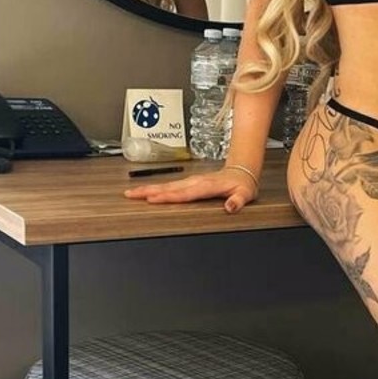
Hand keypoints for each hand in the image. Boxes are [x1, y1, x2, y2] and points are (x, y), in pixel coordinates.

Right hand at [124, 165, 258, 213]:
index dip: (169, 196)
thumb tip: (231, 207)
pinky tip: (146, 192)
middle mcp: (196, 182)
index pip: (185, 193)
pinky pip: (170, 185)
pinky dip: (156, 188)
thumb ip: (238, 201)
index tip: (153, 199)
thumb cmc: (243, 185)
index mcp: (207, 186)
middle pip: (169, 187)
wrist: (242, 171)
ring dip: (148, 189)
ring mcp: (191, 181)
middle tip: (131, 195)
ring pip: (166, 185)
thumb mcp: (245, 194)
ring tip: (132, 193)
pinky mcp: (188, 182)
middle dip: (149, 191)